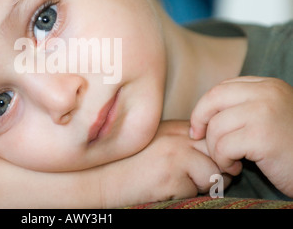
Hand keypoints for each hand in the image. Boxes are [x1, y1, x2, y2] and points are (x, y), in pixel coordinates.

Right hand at [99, 120, 226, 206]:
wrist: (102, 180)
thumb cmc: (131, 165)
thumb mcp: (158, 144)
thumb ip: (184, 143)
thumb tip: (221, 157)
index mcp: (174, 127)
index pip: (213, 136)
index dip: (215, 154)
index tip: (208, 165)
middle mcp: (177, 136)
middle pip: (218, 152)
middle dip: (218, 169)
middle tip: (204, 180)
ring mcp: (175, 154)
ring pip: (213, 174)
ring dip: (201, 185)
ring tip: (176, 184)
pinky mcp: (171, 176)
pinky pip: (195, 191)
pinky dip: (184, 195)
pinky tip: (164, 190)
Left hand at [190, 76, 292, 196]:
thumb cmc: (290, 148)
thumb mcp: (269, 117)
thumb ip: (244, 107)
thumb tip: (203, 112)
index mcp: (269, 85)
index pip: (222, 88)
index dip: (205, 107)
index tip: (199, 126)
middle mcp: (267, 93)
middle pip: (213, 98)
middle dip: (199, 120)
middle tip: (198, 138)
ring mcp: (265, 112)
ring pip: (216, 127)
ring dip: (215, 149)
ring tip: (231, 159)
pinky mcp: (262, 136)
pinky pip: (223, 146)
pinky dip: (223, 160)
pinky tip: (238, 166)